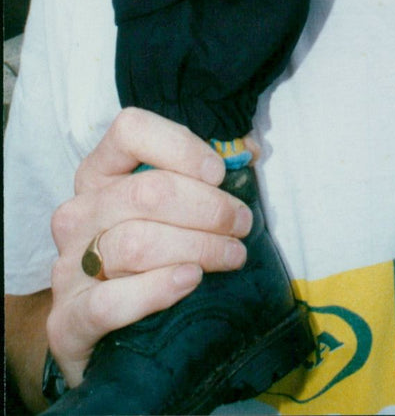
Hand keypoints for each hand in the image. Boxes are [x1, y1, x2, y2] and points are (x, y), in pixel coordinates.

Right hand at [47, 109, 253, 388]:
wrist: (105, 338)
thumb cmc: (147, 260)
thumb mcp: (168, 210)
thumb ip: (202, 177)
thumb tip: (251, 151)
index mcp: (99, 175)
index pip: (130, 131)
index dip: (181, 146)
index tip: (218, 173)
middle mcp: (79, 213)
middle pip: (148, 192)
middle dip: (209, 207)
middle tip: (241, 224)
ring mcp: (68, 267)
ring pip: (138, 243)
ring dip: (198, 247)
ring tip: (232, 255)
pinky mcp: (67, 320)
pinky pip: (110, 301)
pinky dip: (157, 289)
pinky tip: (189, 281)